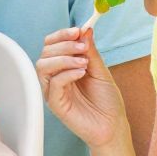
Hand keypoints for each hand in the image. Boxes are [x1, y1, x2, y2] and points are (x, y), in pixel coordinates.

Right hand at [36, 27, 128, 151]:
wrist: (113, 125)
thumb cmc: (107, 100)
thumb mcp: (101, 70)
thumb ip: (91, 51)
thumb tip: (85, 29)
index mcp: (64, 68)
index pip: (51, 45)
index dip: (61, 35)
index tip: (77, 31)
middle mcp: (55, 78)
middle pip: (45, 53)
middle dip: (63, 45)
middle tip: (82, 47)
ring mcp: (53, 91)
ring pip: (43, 66)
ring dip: (63, 58)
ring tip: (84, 62)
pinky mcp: (55, 104)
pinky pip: (53, 84)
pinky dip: (67, 74)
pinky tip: (82, 73)